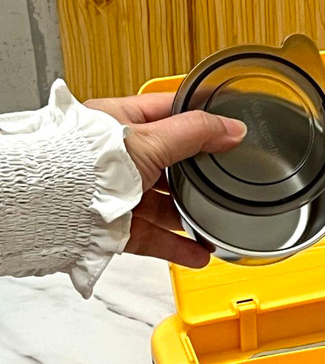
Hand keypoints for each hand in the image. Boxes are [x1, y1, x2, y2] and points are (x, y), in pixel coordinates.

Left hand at [85, 92, 245, 267]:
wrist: (53, 208)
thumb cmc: (87, 164)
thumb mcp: (151, 140)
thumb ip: (195, 134)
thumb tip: (232, 128)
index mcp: (121, 123)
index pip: (168, 113)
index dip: (198, 119)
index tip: (226, 127)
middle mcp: (118, 158)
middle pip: (168, 164)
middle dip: (195, 175)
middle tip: (223, 178)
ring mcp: (117, 194)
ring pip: (160, 204)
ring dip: (188, 215)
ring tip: (213, 222)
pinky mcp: (116, 227)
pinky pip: (152, 236)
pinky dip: (177, 245)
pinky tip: (199, 251)